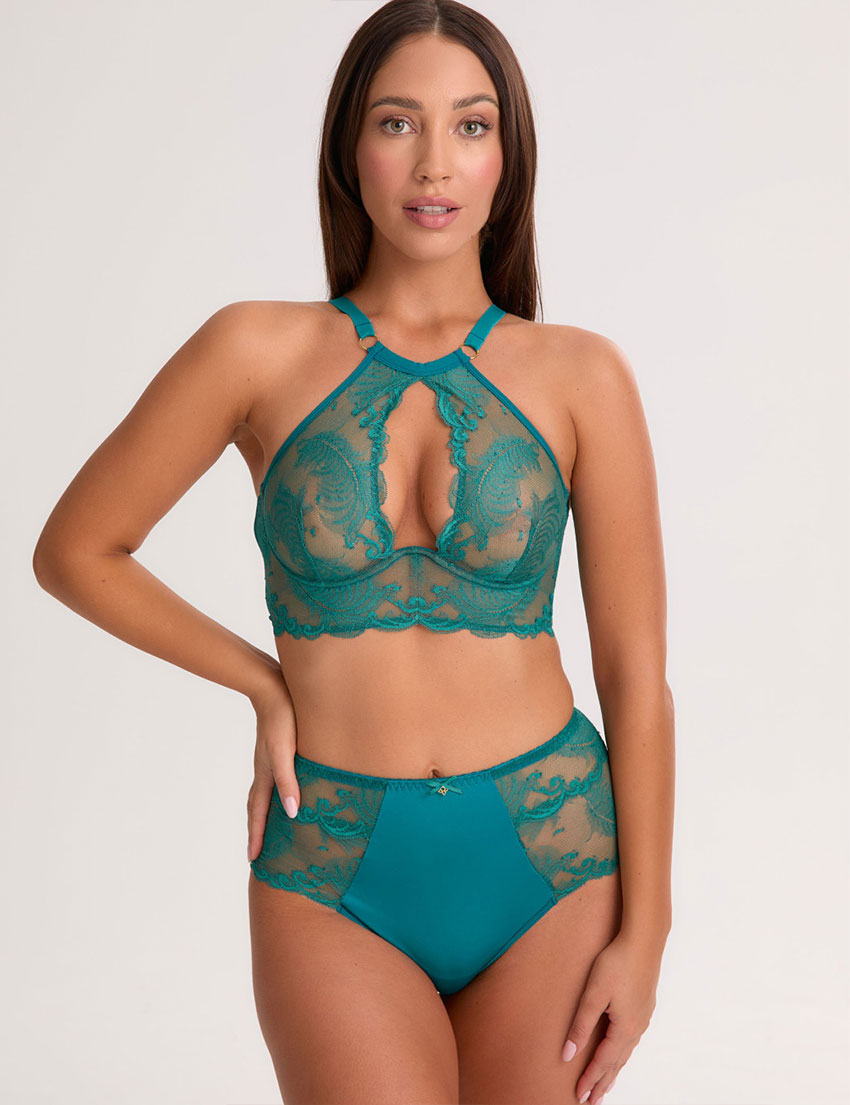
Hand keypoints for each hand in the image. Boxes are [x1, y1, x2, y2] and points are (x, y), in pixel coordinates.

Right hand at [246, 689, 299, 862]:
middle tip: (256, 853)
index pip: (259, 814)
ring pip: (262, 794)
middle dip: (256, 831)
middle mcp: (264, 771)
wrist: (273, 688)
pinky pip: (271, 780)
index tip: (254, 860)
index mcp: (265, 775)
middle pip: (257, 808)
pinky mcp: (276, 749)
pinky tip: (281, 790)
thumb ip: (288, 781)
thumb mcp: (286, 752)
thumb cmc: (282, 719)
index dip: (258, 837)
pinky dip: (272, 794)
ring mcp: (268, 760)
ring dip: (262, 815)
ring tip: (265, 829)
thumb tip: (292, 812)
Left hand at [561, 930, 663, 1102]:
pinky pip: (631, 1040)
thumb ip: (581, 1025)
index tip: (579, 1096)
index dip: (589, 1079)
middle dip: (603, 1083)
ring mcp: (642, 1018)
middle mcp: (636, 1028)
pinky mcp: (644, 1007)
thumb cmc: (617, 964)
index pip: (603, 1062)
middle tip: (592, 1101)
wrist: (643, 941)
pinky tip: (619, 1051)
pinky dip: (622, 1053)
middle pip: (617, 1063)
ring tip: (604, 1084)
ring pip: (625, 1052)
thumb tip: (568, 1053)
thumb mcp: (594, 994)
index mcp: (623, 1029)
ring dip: (613, 1069)